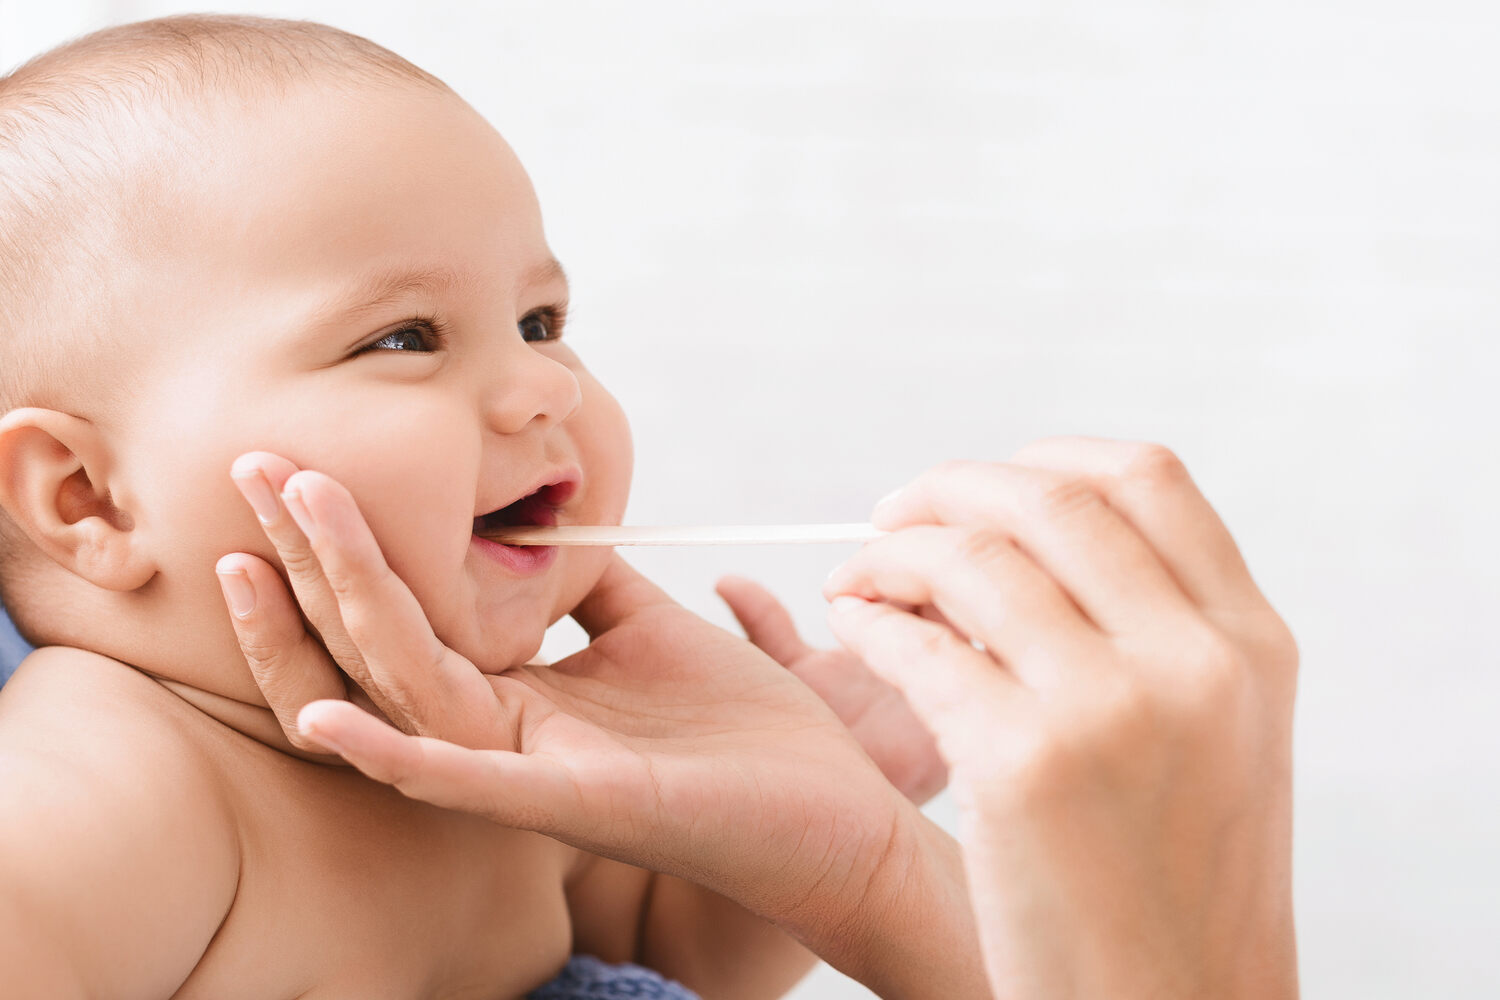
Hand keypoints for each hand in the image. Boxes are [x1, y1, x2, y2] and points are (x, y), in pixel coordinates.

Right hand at [216, 453, 991, 996]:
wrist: (831, 809)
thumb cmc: (743, 730)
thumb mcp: (654, 632)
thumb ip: (587, 587)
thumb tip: (538, 520)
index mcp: (524, 697)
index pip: (412, 616)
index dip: (352, 547)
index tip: (300, 466)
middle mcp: (509, 736)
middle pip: (385, 643)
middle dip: (316, 557)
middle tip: (254, 467)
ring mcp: (535, 773)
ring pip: (411, 691)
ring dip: (342, 616)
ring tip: (273, 541)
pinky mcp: (575, 803)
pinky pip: (468, 782)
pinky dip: (395, 755)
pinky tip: (327, 718)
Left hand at [822, 439, 1298, 999]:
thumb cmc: (1179, 884)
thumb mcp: (1221, 737)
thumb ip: (1161, 629)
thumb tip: (1034, 536)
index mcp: (1250, 642)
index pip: (1146, 477)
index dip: (1042, 460)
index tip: (981, 488)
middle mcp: (1194, 659)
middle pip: (1047, 500)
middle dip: (946, 491)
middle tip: (892, 516)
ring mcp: (1111, 709)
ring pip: (970, 560)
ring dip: (891, 553)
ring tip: (859, 577)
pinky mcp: (1024, 767)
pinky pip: (919, 647)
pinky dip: (870, 618)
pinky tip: (855, 625)